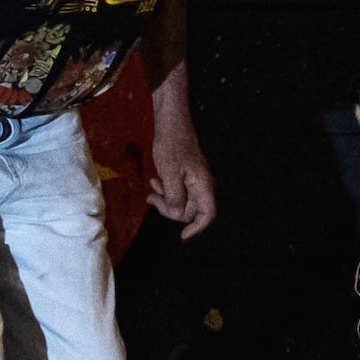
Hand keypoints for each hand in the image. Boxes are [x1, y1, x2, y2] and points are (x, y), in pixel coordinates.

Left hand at [147, 121, 218, 235]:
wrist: (171, 123)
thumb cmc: (171, 145)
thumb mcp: (169, 173)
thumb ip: (175, 197)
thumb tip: (177, 216)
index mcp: (203, 185)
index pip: (208, 215)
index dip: (197, 228)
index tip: (182, 236)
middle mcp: (201, 185)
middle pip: (189, 211)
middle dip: (171, 210)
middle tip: (154, 199)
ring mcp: (194, 181)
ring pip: (181, 202)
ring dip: (165, 200)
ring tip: (151, 190)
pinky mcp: (186, 176)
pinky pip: (177, 191)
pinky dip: (166, 191)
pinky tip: (155, 182)